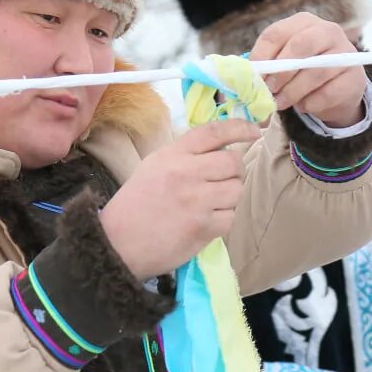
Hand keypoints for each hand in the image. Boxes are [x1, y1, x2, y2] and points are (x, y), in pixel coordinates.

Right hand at [101, 119, 260, 280]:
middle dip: (235, 172)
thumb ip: (185, 155)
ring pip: (236, 191)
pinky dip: (223, 220)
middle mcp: (186, 173)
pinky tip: (207, 222)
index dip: (239, 128)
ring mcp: (196, 201)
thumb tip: (222, 147)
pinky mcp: (203, 227)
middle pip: (233, 163)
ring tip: (212, 203)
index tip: (253, 132)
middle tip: (223, 181)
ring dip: (229, 197)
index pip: (214, 132)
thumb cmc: (136, 204)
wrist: (118, 243)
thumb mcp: (154, 166)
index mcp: (173, 155)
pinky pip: (231, 217)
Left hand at [250, 12, 367, 127]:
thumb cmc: (304, 71)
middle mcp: (327, 31)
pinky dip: (311, 103)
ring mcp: (345, 53)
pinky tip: (304, 106)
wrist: (337, 89)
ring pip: (315, 72)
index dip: (262, 55)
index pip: (278, 32)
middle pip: (300, 46)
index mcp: (304, 22)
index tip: (254, 75)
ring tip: (281, 103)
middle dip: (280, 71)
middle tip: (269, 89)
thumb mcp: (286, 61)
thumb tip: (251, 74)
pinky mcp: (354, 78)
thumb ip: (269, 63)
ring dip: (293, 91)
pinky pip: (328, 93)